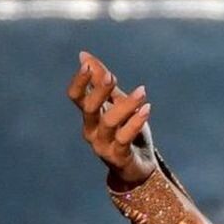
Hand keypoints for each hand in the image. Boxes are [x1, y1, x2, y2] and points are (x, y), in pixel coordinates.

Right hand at [69, 51, 155, 188]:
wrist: (138, 168)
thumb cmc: (126, 133)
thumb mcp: (116, 103)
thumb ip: (102, 82)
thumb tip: (83, 55)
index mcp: (90, 116)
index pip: (76, 97)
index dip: (79, 82)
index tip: (86, 65)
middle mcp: (92, 130)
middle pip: (89, 109)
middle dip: (99, 91)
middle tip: (112, 76)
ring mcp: (102, 145)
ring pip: (109, 122)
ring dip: (126, 105)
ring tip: (143, 91)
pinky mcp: (117, 157)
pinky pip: (124, 138)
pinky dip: (135, 122)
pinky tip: (147, 109)